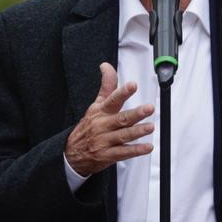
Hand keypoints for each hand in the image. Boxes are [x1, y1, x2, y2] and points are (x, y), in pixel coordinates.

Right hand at [65, 62, 153, 176]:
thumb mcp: (96, 105)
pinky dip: (136, 150)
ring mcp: (105, 141)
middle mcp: (103, 125)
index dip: (123, 92)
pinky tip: (147, 147)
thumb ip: (107, 86)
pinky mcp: (107, 155)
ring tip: (150, 127)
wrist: (72, 153)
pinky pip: (123, 153)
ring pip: (123, 135)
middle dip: (136, 113)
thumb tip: (106, 65)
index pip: (112, 99)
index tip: (132, 85)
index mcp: (101, 111)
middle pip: (121, 118)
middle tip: (149, 108)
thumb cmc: (89, 126)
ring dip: (138, 131)